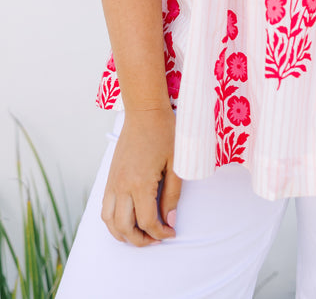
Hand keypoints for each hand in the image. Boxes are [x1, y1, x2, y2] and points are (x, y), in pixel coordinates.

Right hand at [101, 108, 181, 245]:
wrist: (144, 111)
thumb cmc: (164, 132)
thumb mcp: (176, 164)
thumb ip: (172, 194)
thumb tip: (170, 219)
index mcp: (140, 183)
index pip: (147, 221)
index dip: (160, 233)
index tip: (171, 232)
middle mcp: (122, 185)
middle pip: (125, 227)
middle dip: (141, 240)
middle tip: (157, 238)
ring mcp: (112, 182)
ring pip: (109, 221)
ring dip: (123, 234)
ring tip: (140, 235)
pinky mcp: (109, 177)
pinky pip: (104, 207)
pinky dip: (112, 220)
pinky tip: (126, 219)